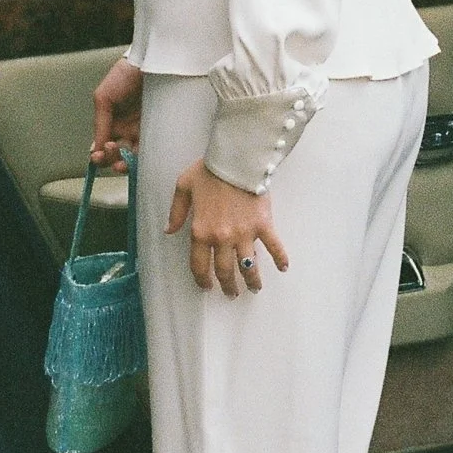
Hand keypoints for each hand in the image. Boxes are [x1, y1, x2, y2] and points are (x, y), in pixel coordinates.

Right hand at [91, 56, 142, 165]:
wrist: (150, 63)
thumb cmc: (124, 75)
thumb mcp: (103, 97)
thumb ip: (100, 124)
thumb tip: (96, 148)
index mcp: (111, 122)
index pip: (103, 146)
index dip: (99, 155)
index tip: (98, 155)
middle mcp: (126, 129)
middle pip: (117, 155)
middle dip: (111, 160)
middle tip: (111, 151)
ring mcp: (143, 131)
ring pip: (132, 157)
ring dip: (125, 165)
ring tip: (122, 161)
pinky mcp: (160, 131)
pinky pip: (151, 151)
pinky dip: (143, 160)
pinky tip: (136, 160)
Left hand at [168, 159, 288, 296]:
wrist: (236, 159)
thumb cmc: (209, 170)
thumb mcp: (183, 187)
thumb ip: (176, 212)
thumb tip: (168, 231)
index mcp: (201, 231)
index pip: (199, 264)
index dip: (202, 279)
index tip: (207, 286)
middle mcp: (222, 238)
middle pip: (224, 270)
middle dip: (228, 285)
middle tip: (232, 293)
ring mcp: (244, 234)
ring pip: (248, 266)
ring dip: (252, 280)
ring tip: (254, 288)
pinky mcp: (263, 225)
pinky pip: (273, 247)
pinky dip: (280, 259)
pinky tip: (283, 268)